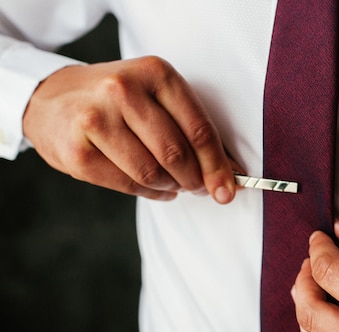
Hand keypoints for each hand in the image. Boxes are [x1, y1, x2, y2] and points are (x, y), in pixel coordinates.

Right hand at [23, 56, 237, 201]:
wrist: (53, 98)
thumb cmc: (118, 100)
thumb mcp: (156, 95)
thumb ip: (192, 128)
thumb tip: (228, 172)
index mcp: (154, 72)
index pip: (198, 129)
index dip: (217, 165)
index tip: (227, 189)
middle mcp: (123, 90)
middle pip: (176, 154)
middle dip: (195, 180)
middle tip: (200, 188)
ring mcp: (96, 120)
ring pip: (153, 173)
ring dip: (171, 187)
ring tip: (174, 185)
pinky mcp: (78, 152)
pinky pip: (129, 185)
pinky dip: (151, 193)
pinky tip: (156, 188)